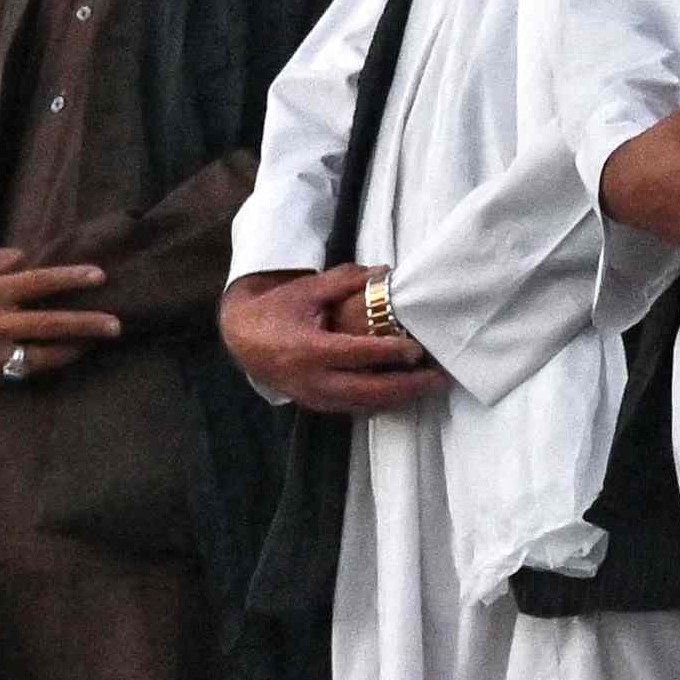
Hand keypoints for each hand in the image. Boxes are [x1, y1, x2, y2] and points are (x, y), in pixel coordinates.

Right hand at [0, 246, 117, 397]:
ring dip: (68, 353)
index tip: (100, 276)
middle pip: (48, 325)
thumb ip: (1, 259)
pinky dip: (31, 370)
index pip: (39, 283)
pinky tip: (52, 363)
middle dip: (86, 325)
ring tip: (90, 347)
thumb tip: (33, 259)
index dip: (71, 279)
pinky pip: (12, 376)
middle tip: (116, 326)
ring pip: (37, 358)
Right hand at [220, 265, 445, 419]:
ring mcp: (313, 396)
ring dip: (398, 398)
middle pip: (368, 390)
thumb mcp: (306, 291)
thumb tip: (384, 270)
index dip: (389, 354)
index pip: (357, 355)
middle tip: (439, 378)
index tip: (417, 350)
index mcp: (308, 349)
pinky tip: (403, 394)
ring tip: (429, 387)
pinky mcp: (316, 404)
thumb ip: (344, 280)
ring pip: (364, 405)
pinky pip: (353, 408)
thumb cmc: (276, 310)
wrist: (241, 338)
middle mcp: (312, 379)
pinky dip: (380, 403)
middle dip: (406, 386)